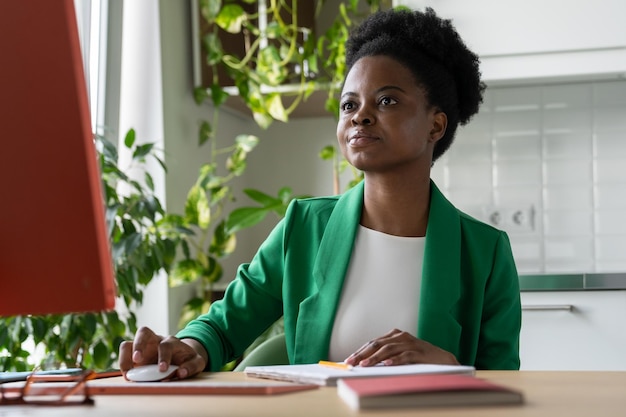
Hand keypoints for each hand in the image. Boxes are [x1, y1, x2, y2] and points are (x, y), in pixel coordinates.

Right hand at [118, 326, 207, 379]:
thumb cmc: (187, 360)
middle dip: (139, 345)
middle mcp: (155, 340)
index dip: (163, 356)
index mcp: (171, 342)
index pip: (166, 344)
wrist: (181, 358)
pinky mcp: (134, 356)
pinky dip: (123, 364)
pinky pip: (124, 355)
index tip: (162, 369)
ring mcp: (142, 347)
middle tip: (138, 359)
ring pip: (128, 343)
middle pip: (143, 332)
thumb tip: (181, 372)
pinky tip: (128, 375)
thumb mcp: (196, 362)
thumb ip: (192, 367)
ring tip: (128, 372)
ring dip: (125, 356)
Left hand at [343, 328, 458, 366]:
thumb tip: (365, 363)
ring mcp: (411, 343)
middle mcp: (402, 337)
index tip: (348, 360)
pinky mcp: (420, 352)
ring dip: (375, 358)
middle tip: (351, 362)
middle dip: (362, 354)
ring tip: (365, 365)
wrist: (444, 360)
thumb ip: (386, 356)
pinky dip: (395, 360)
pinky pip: (405, 355)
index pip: (373, 342)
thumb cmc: (420, 358)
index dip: (360, 351)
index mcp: (395, 335)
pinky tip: (387, 364)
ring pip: (389, 349)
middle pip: (378, 344)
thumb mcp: (401, 354)